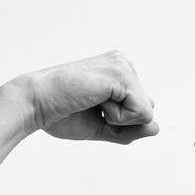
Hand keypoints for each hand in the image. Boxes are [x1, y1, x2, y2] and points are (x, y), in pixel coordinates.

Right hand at [15, 51, 157, 143]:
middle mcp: (123, 63)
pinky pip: (141, 113)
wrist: (38, 105)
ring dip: (118, 119)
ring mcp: (123, 66)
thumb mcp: (103, 127)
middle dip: (122, 122)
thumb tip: (156, 128)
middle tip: (91, 108)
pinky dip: (118, 118)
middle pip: (146, 112)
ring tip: (92, 103)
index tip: (92, 110)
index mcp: (118, 72)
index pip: (140, 110)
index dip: (120, 123)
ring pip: (146, 113)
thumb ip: (130, 130)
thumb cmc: (63, 114)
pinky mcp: (121, 75)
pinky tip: (95, 102)